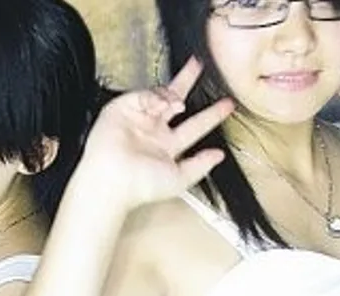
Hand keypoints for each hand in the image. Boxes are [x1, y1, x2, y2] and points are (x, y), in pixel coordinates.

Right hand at [81, 57, 234, 210]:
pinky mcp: (123, 109)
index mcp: (167, 148)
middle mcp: (153, 131)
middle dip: (188, 82)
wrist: (112, 181)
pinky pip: (143, 95)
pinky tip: (160, 106)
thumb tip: (219, 155)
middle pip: (175, 100)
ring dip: (173, 95)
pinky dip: (154, 98)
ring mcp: (139, 119)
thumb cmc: (140, 186)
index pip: (194, 126)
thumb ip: (201, 166)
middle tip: (200, 66)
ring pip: (160, 95)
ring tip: (178, 103)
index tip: (227, 105)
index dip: (211, 115)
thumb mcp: (180, 179)